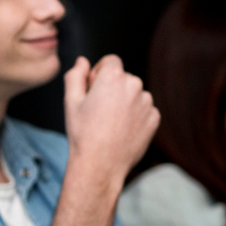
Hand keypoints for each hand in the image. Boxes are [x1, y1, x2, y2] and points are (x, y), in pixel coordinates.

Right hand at [63, 55, 159, 187]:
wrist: (100, 165)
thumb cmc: (83, 134)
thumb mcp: (71, 102)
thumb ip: (75, 76)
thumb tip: (82, 61)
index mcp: (112, 77)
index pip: (111, 61)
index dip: (99, 73)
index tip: (92, 90)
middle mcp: (134, 85)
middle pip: (123, 78)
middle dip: (112, 89)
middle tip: (98, 111)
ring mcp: (147, 102)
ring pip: (134, 94)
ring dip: (124, 102)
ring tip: (110, 124)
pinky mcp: (154, 118)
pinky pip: (144, 110)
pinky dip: (135, 116)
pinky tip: (121, 131)